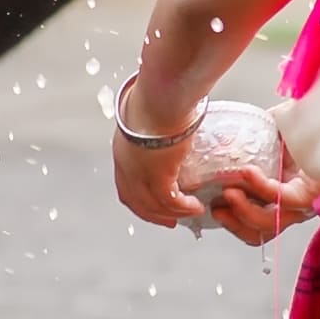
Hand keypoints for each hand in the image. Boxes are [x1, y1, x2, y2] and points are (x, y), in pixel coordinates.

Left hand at [108, 97, 306, 240]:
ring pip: (154, 205)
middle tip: (171, 221)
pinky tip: (196, 206)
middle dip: (153, 214)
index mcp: (123, 150)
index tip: (155, 207)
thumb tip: (175, 119)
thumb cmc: (160, 98)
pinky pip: (170, 202)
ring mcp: (139, 172)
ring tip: (194, 211)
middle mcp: (126, 165)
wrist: (161, 97)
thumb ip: (161, 125)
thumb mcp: (154, 115)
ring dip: (172, 214)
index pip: (125, 184)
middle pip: (135, 201)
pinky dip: (183, 208)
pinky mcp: (157, 176)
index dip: (139, 199)